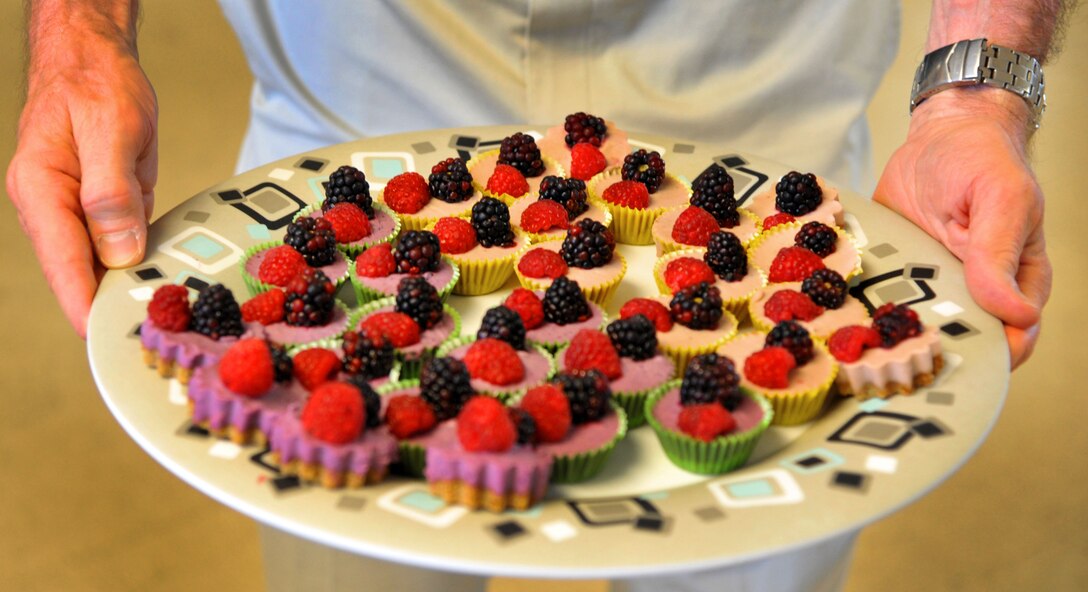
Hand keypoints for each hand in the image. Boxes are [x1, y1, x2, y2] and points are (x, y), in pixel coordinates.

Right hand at [6, 19, 157, 338]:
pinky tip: (167, 284)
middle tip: (149, 340)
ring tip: (163, 323)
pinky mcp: (106, 208)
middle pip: (81, 273)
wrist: (95, 59)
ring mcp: (80, 211)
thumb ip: (111, 192)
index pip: (62, 264)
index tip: (104, 339)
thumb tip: (119, 252)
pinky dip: (142, 264)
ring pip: (103, 264)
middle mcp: (55, 208)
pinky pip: (122, 246)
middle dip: (110, 307)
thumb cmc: (94, 83)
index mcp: (42, 191)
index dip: (84, 305)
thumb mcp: (109, 130)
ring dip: (130, 289)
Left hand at [874, 88, 1050, 367]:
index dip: (984, 359)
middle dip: (924, 354)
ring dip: (885, 336)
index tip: (946, 362)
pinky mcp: (895, 272)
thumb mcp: (1002, 200)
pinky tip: (833, 309)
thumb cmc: (985, 162)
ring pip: (911, 327)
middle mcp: (973, 292)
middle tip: (889, 358)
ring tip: (853, 340)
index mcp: (1016, 283)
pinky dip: (859, 304)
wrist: (941, 134)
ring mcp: (930, 285)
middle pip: (954, 342)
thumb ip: (1000, 256)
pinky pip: (879, 296)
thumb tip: (1017, 314)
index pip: (1010, 340)